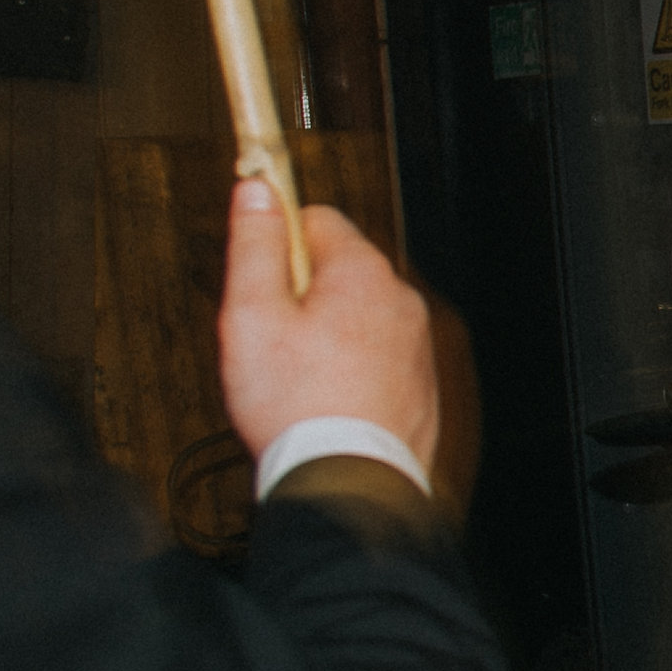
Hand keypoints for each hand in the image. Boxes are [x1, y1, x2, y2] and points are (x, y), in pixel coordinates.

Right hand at [219, 175, 438, 478]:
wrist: (348, 480)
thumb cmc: (296, 404)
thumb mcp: (252, 313)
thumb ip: (255, 245)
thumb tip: (258, 190)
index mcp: (364, 272)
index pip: (316, 219)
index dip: (277, 241)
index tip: (254, 270)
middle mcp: (401, 301)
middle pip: (337, 270)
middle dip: (298, 294)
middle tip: (268, 339)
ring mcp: (416, 344)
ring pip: (356, 316)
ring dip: (324, 333)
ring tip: (294, 378)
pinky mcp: (419, 382)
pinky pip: (375, 356)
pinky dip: (349, 367)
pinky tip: (323, 399)